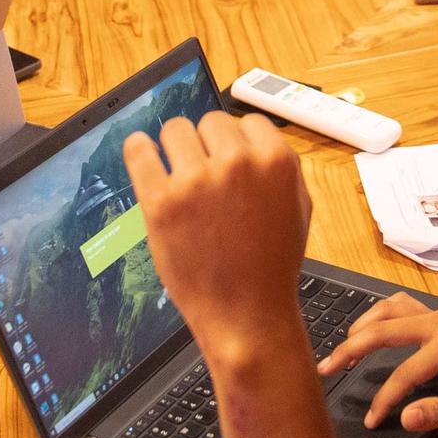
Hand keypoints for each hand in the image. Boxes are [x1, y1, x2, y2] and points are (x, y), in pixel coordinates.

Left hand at [124, 111, 311, 366]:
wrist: (247, 316)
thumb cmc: (272, 266)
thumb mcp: (298, 207)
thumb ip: (281, 166)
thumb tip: (254, 137)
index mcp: (276, 162)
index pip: (248, 122)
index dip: (238, 141)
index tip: (228, 156)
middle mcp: (237, 164)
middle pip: (210, 121)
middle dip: (208, 145)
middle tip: (205, 173)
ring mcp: (196, 182)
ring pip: (175, 130)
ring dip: (176, 147)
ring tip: (178, 171)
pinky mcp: (161, 202)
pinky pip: (140, 153)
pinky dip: (139, 148)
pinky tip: (141, 150)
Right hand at [315, 293, 437, 432]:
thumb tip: (404, 418)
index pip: (404, 376)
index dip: (383, 400)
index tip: (372, 420)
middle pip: (382, 330)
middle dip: (350, 350)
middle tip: (324, 368)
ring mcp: (437, 314)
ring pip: (388, 309)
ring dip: (361, 326)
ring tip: (342, 349)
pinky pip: (400, 306)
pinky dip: (379, 315)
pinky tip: (369, 331)